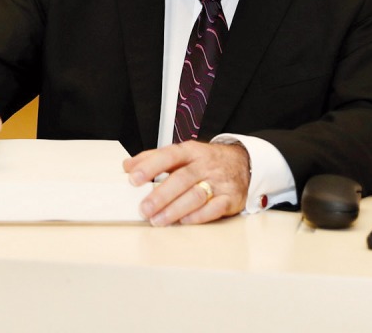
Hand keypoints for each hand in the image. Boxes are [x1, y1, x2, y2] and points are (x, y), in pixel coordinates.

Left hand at [123, 141, 250, 225]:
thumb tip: (128, 166)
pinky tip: (184, 221)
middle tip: (144, 208)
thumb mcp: (183, 153)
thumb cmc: (207, 161)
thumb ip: (155, 159)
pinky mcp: (230, 198)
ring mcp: (219, 181)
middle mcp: (205, 165)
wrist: (242, 163)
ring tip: (158, 220)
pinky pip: (214, 208)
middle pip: (182, 179)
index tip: (133, 178)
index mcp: (191, 151)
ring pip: (196, 195)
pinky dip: (198, 216)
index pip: (169, 155)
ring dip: (175, 209)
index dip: (150, 166)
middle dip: (161, 195)